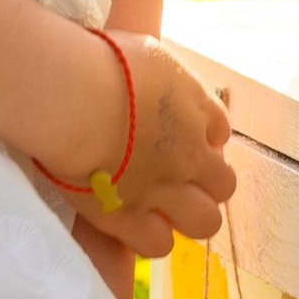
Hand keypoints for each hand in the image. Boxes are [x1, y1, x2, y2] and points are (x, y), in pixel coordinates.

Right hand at [68, 30, 234, 262]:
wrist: (75, 97)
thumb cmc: (102, 61)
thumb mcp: (145, 52)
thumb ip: (162, 77)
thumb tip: (158, 82)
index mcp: (195, 106)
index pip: (219, 130)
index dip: (202, 138)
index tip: (181, 136)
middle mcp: (190, 152)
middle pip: (224, 184)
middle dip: (205, 183)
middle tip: (174, 177)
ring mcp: (166, 190)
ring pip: (205, 222)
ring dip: (187, 215)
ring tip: (160, 206)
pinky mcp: (131, 219)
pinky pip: (159, 245)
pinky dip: (149, 235)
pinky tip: (131, 221)